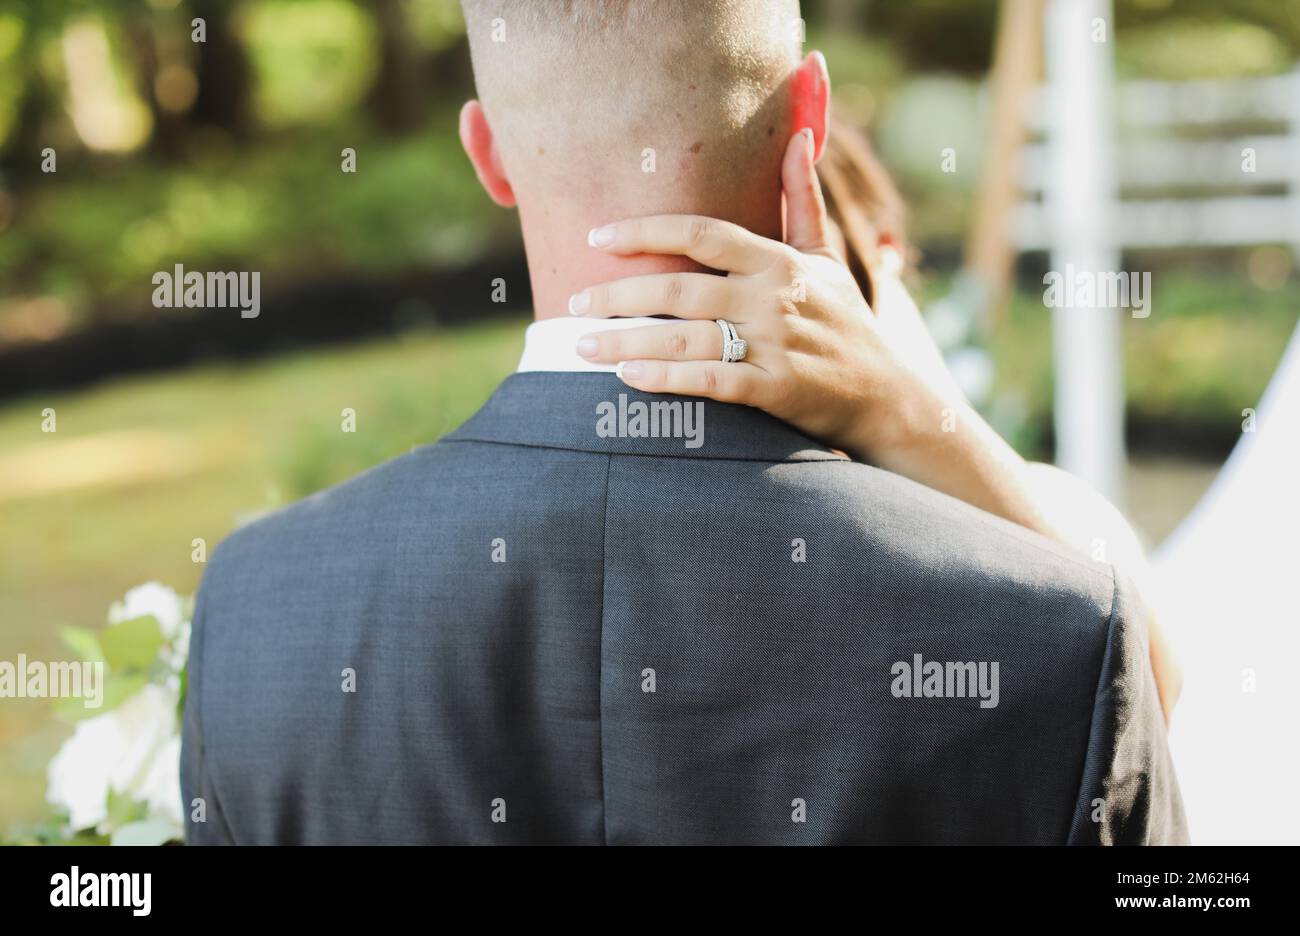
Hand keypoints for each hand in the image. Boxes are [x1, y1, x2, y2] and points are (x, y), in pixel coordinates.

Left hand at [571, 129, 951, 464]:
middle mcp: (774, 297)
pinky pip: (711, 382)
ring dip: (627, 342)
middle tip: (574, 304)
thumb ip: (802, 200)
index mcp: (778, 260)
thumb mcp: (825, 258)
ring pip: (686, 337)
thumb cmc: (845, 322)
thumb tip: (799, 136)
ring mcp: (776, 345)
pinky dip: (667, 379)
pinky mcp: (777, 391)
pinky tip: (628, 379)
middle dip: (619, 295)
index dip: (646, 231)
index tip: (597, 237)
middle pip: (680, 287)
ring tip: (582, 346)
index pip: (702, 233)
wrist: (887, 396)